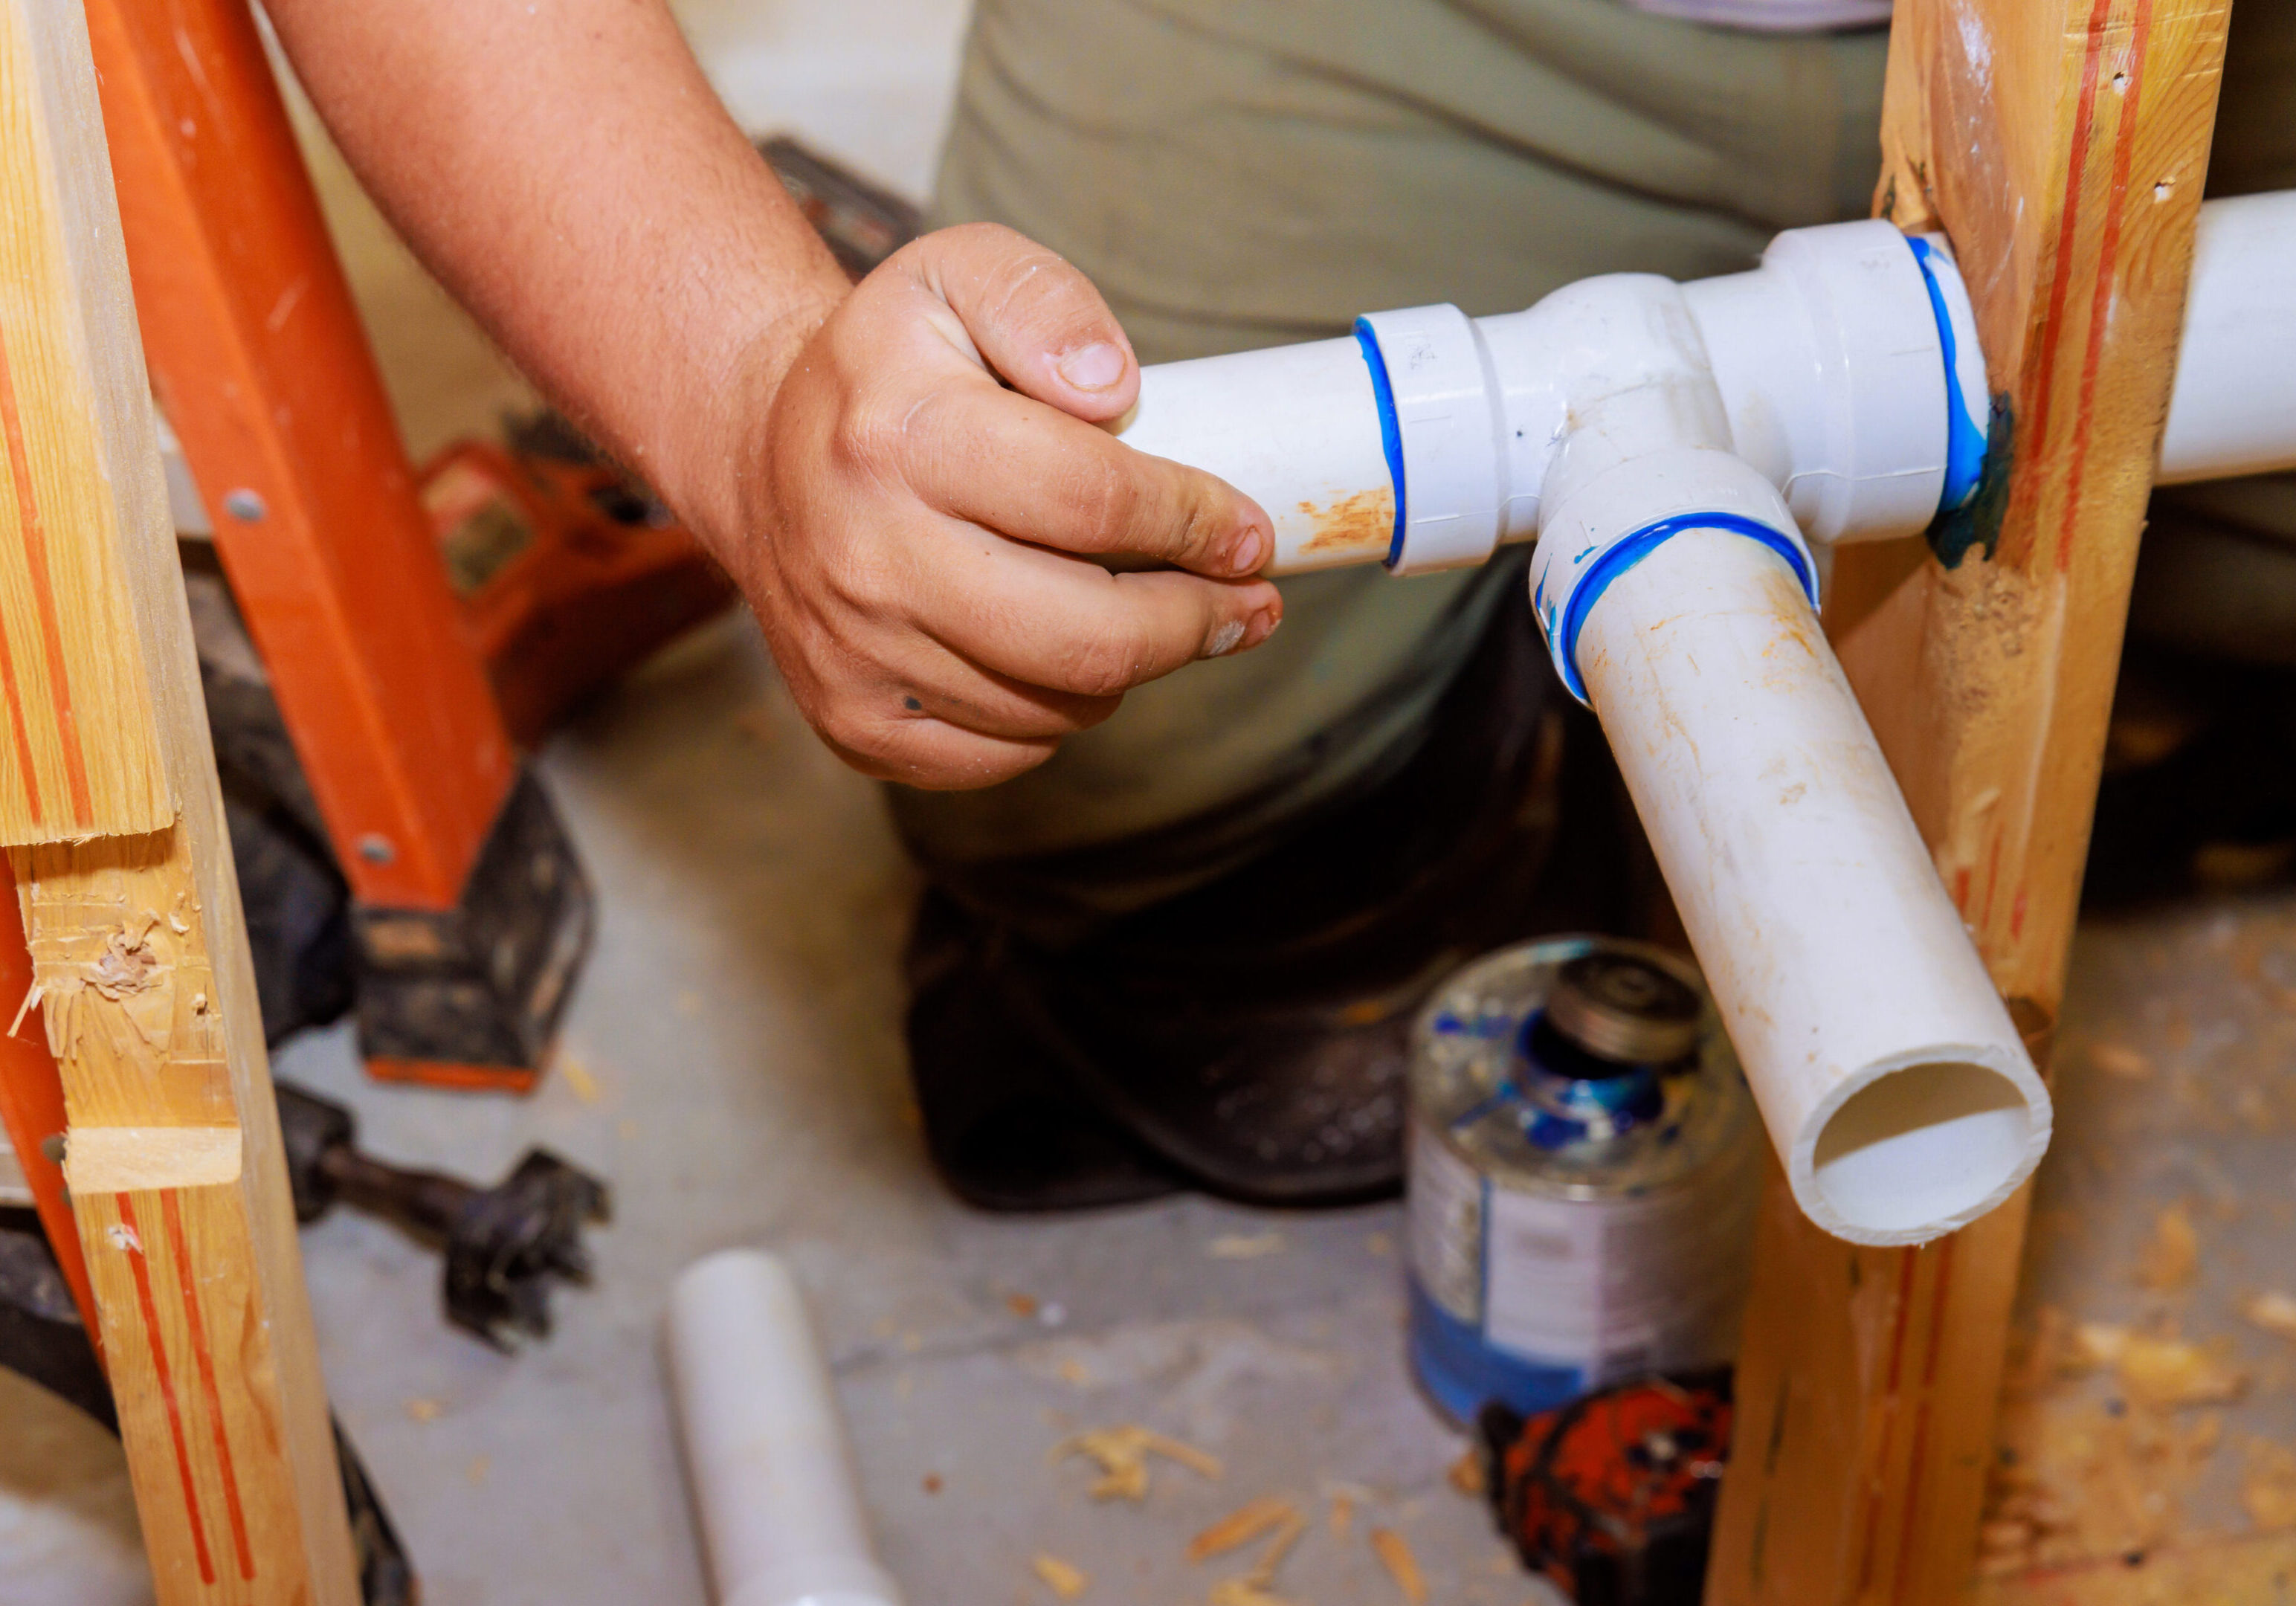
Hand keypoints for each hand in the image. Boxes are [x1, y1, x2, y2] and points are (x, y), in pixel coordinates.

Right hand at [704, 224, 1282, 788]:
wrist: (760, 457)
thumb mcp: (955, 275)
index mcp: (900, 437)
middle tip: (1245, 604)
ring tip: (1151, 616)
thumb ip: (1043, 302)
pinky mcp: (853, 723)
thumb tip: (1113, 387)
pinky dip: (1054, 716)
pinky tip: (1058, 658)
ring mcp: (855, 654)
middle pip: (1086, 636)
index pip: (1091, 500)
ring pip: (1055, 707)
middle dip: (1193, 625)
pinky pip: (1002, 754)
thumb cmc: (889, 369)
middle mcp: (868, 556)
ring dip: (1130, 669)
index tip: (1248, 533)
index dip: (1195, 523)